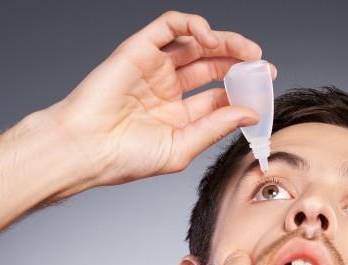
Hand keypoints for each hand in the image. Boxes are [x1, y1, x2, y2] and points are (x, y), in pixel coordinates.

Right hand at [35, 10, 275, 186]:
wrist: (84, 149)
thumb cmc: (123, 158)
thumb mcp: (180, 148)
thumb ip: (215, 127)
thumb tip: (250, 112)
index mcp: (178, 116)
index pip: (219, 96)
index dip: (243, 91)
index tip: (264, 91)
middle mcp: (167, 89)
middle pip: (212, 66)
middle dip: (240, 63)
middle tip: (261, 66)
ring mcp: (153, 68)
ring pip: (195, 43)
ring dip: (224, 42)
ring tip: (247, 51)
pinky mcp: (138, 50)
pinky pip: (169, 26)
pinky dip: (192, 24)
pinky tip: (210, 37)